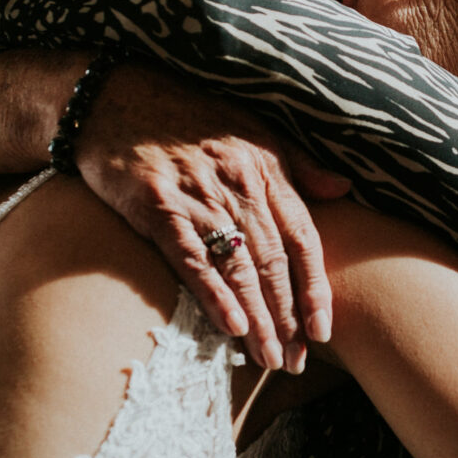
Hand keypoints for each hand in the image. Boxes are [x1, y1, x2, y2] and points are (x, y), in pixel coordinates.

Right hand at [76, 64, 349, 372]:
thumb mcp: (251, 129)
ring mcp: (197, 194)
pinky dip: (214, 294)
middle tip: (296, 362)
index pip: (302, 237)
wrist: (113, 95)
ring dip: (258, 319)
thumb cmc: (184, 116)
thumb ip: (298, 166)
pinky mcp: (156, 205)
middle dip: (288, 318)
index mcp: (265, 168)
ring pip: (239, 267)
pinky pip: (192, 258)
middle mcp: (238, 182)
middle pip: (274, 262)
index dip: (315, 287)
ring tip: (270, 360)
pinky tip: (231, 327)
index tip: (324, 330)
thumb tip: (343, 189)